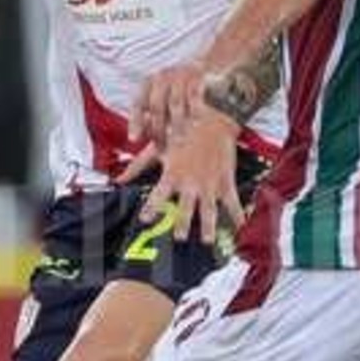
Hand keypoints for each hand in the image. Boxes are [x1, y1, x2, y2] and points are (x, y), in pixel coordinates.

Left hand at [130, 60, 208, 154]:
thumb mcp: (162, 96)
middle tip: (161, 149)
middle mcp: (162, 77)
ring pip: (175, 105)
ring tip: (179, 141)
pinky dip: (194, 112)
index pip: (138, 103)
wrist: (204, 64)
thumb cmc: (179, 87)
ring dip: (177, 125)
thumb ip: (150, 116)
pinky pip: (194, 98)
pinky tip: (196, 124)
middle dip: (158, 130)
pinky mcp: (197, 78)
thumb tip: (139, 138)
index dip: (135, 122)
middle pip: (157, 107)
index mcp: (149, 82)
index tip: (134, 139)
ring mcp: (180, 76)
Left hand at [141, 111, 242, 245]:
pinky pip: (232, 201)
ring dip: (208, 227)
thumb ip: (138, 166)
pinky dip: (237, 215)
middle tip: (180, 238)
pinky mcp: (225, 181)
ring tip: (207, 242)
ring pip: (209, 210)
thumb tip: (119, 179)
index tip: (145, 221)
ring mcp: (210, 183)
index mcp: (173, 174)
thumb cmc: (183, 130)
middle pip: (186, 208)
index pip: (158, 195)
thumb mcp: (158, 147)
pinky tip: (240, 227)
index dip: (151, 208)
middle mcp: (191, 182)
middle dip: (183, 224)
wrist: (213, 118)